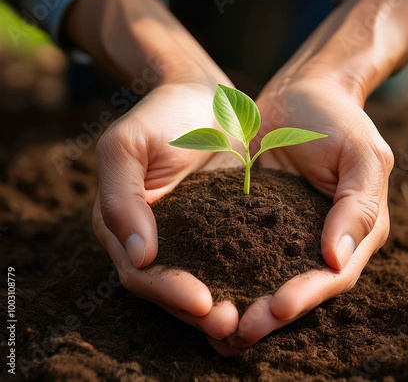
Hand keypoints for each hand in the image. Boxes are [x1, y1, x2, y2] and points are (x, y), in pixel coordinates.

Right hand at [92, 82, 240, 342]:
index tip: (203, 302)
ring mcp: (190, 236)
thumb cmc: (162, 115)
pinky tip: (268, 293)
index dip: (168, 292)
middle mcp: (155, 238)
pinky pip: (230, 261)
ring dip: (223, 306)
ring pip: (201, 283)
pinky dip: (243, 281)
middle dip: (198, 312)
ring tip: (251, 323)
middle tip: (232, 326)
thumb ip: (122, 198)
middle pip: (171, 290)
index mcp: (124, 225)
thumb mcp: (127, 145)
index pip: (140, 274)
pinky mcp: (222, 229)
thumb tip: (139, 257)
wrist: (206, 97)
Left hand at [211, 74, 392, 351]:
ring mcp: (288, 234)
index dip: (308, 295)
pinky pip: (243, 254)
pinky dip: (227, 276)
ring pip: (268, 279)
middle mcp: (321, 240)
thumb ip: (357, 205)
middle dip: (271, 315)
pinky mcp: (257, 223)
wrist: (300, 93)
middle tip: (238, 333)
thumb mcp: (362, 154)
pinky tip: (203, 291)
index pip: (334, 275)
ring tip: (216, 329)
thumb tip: (337, 258)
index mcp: (354, 230)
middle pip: (300, 289)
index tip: (278, 308)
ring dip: (245, 305)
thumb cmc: (336, 118)